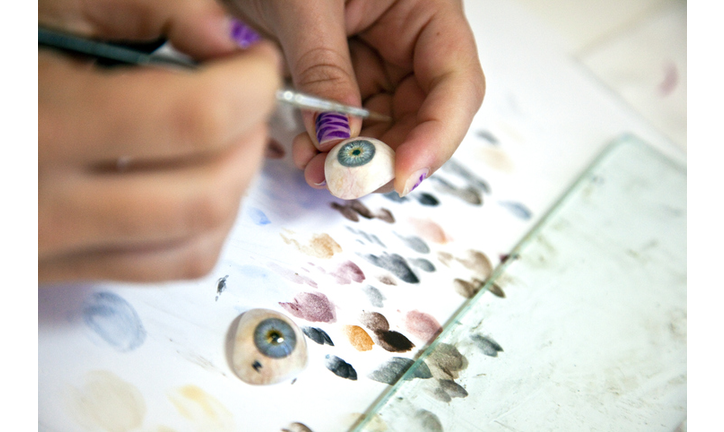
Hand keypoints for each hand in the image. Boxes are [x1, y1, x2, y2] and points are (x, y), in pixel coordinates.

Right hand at [38, 0, 280, 281]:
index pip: (192, 119)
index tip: (256, 59)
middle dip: (251, 134)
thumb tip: (233, 44)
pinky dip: (211, 220)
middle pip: (206, 191)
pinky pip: (175, 263)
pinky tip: (198, 175)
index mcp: (40, 126)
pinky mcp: (71, 269)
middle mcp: (46, 206)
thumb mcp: (56, 8)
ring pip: (200, 239)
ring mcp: (57, 250)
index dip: (250, 84)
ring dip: (236, 181)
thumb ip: (153, 7)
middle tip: (246, 93)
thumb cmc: (1, 58)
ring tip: (225, 131)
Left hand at [224, 0, 484, 195]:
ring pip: (386, 128)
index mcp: (426, 8)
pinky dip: (331, 145)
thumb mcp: (303, 2)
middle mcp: (411, 41)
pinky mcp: (348, 77)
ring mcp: (380, 61)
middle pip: (424, 115)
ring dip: (355, 159)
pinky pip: (350, 123)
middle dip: (389, 155)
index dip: (437, 135)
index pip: (455, 82)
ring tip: (318, 171)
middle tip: (349, 181)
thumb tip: (337, 136)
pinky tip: (309, 154)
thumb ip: (323, 67)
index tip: (401, 173)